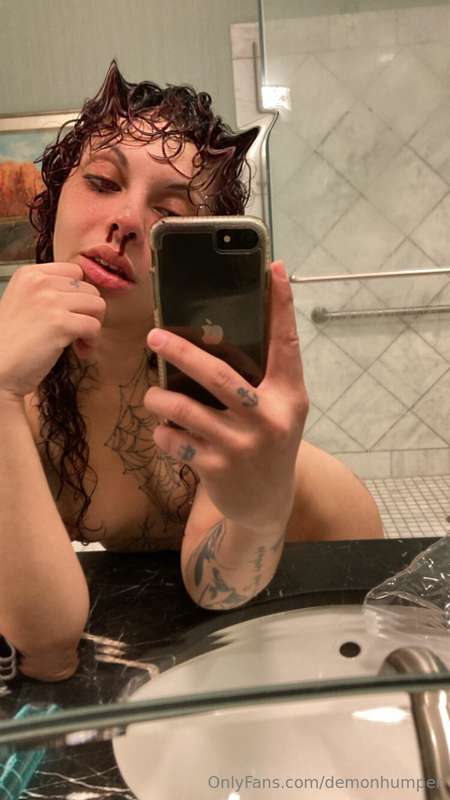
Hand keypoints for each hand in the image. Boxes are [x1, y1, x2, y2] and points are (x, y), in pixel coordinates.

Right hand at [0, 263, 105, 397]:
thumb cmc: (10, 343)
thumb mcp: (23, 303)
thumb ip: (47, 293)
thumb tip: (82, 295)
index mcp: (29, 274)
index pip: (75, 271)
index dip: (79, 294)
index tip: (73, 312)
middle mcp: (39, 282)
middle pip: (90, 289)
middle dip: (88, 312)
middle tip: (77, 332)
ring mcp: (50, 301)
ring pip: (97, 305)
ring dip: (93, 326)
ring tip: (79, 342)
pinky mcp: (60, 323)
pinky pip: (94, 327)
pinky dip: (92, 343)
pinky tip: (80, 352)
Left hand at [144, 261, 307, 533]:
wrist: (267, 504)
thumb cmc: (267, 442)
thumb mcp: (277, 409)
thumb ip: (260, 377)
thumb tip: (213, 332)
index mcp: (288, 397)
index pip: (286, 345)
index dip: (281, 307)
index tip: (274, 269)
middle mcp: (269, 419)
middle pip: (218, 375)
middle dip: (180, 352)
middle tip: (154, 337)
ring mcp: (242, 446)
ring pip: (184, 409)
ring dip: (159, 398)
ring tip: (154, 394)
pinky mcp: (216, 468)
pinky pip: (173, 439)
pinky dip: (163, 432)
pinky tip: (167, 431)